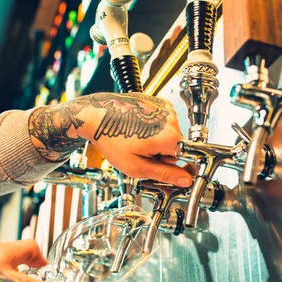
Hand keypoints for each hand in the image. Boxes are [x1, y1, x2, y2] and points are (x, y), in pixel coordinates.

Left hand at [29, 92, 192, 186]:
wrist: (95, 115)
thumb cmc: (111, 139)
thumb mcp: (136, 166)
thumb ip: (164, 174)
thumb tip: (185, 180)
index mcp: (169, 137)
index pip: (185, 159)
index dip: (171, 166)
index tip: (161, 167)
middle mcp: (171, 119)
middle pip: (177, 146)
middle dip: (162, 154)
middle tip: (141, 153)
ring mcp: (165, 108)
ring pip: (170, 134)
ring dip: (157, 140)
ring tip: (137, 139)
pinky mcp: (159, 101)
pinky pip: (163, 121)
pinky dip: (154, 127)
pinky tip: (138, 128)